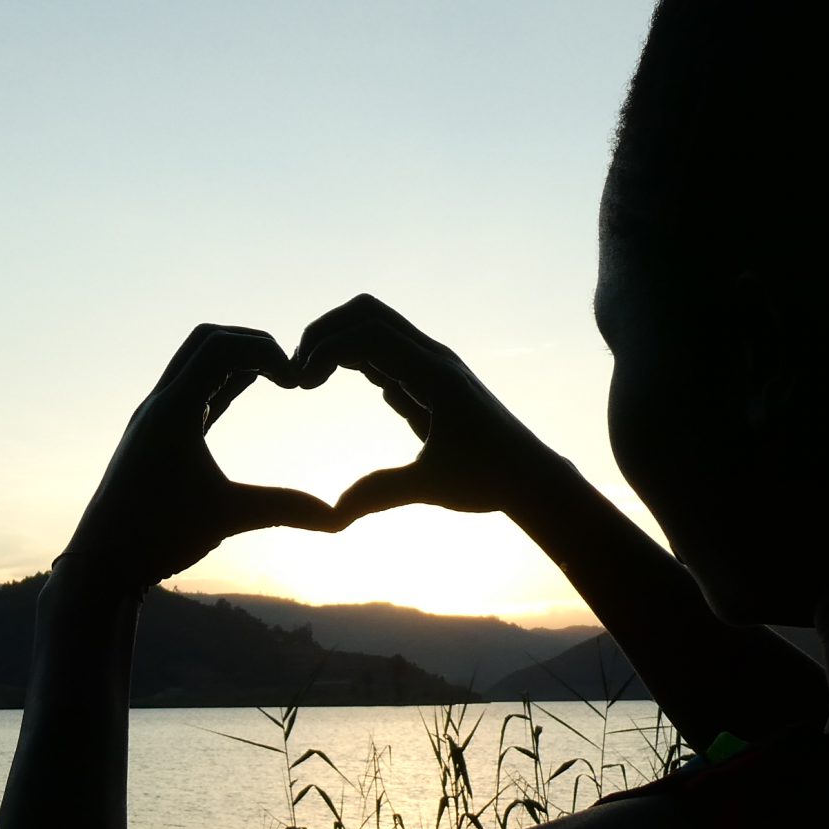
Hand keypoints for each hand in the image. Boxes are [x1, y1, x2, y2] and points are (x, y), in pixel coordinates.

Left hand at [61, 325, 342, 593]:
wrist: (101, 563)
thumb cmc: (157, 538)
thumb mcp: (228, 518)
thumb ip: (285, 509)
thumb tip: (340, 519)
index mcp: (174, 409)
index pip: (221, 346)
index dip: (266, 351)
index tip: (297, 381)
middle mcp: (159, 403)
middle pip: (206, 340)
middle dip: (251, 344)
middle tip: (288, 368)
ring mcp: (154, 417)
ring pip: (196, 363)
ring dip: (236, 360)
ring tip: (277, 376)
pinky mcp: (154, 433)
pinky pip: (192, 389)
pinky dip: (221, 382)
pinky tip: (246, 389)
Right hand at [291, 295, 556, 521]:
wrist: (529, 476)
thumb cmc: (489, 479)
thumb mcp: (431, 487)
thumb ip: (381, 493)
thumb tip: (332, 514)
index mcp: (435, 375)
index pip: (370, 333)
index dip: (327, 348)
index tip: (302, 384)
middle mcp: (433, 358)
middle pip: (367, 314)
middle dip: (325, 332)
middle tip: (298, 373)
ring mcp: (430, 365)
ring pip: (374, 327)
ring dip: (336, 343)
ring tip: (308, 381)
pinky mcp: (427, 379)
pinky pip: (382, 351)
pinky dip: (351, 357)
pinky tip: (331, 385)